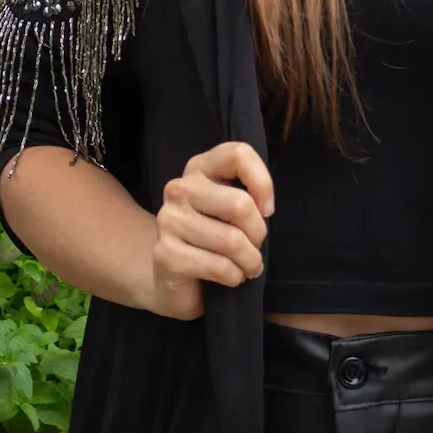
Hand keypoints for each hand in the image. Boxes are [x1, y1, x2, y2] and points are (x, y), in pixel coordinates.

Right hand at [152, 142, 273, 320]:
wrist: (175, 278)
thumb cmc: (215, 239)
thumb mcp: (234, 210)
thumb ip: (250, 195)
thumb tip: (265, 207)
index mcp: (199, 168)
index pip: (238, 154)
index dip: (263, 183)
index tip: (267, 209)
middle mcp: (179, 188)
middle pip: (240, 204)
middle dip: (258, 233)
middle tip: (254, 246)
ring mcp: (168, 220)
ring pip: (231, 240)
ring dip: (249, 261)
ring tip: (247, 266)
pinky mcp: (165, 254)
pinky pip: (219, 266)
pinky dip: (234, 277)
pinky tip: (230, 277)